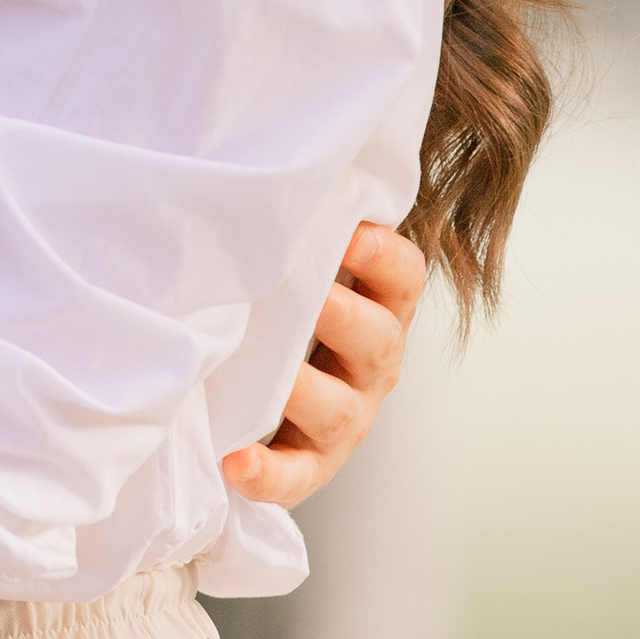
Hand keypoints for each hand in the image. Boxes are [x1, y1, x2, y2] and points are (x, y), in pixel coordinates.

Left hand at [222, 219, 422, 509]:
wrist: (251, 383)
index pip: (402, 276)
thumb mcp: (296, 264)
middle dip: (345, 317)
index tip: (351, 233)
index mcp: (378, 305)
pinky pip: (294, 476)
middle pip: (379, 341)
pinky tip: (237, 463)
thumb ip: (291, 230)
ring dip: (308, 393)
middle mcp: (371, 362)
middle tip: (311, 297)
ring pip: (341, 411)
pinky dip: (268, 475)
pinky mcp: (309, 465)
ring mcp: (345, 416)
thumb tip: (243, 162)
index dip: (382, 254)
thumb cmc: (272, 300)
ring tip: (274, 382)